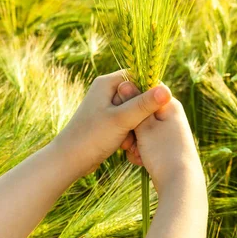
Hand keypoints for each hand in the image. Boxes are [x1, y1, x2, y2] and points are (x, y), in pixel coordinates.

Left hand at [54, 71, 171, 177]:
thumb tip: (167, 90)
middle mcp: (106, 91)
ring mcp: (106, 106)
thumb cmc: (92, 137)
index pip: (137, 76)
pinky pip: (127, 121)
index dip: (150, 90)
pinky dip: (129, 133)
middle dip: (142, 113)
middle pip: (137, 95)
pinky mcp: (107, 121)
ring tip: (129, 141)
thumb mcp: (121, 120)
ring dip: (136, 126)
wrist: (69, 161)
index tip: (156, 108)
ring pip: (133, 111)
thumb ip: (144, 104)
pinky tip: (125, 146)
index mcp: (107, 83)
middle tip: (138, 129)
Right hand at [116, 83, 202, 192]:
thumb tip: (125, 82)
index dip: (130, 97)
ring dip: (134, 140)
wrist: (181, 184)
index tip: (119, 109)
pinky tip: (140, 161)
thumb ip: (134, 104)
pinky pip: (147, 142)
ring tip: (134, 153)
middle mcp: (171, 115)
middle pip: (141, 111)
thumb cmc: (163, 153)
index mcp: (169, 104)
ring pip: (142, 129)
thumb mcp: (145, 127)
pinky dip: (141, 150)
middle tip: (127, 139)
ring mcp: (169, 131)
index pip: (146, 89)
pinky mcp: (165, 146)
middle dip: (130, 125)